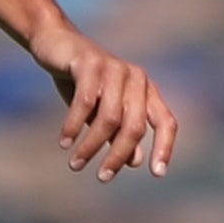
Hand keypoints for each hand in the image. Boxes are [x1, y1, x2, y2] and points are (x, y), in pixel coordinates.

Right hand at [28, 20, 178, 181]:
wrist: (57, 45)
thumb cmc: (83, 82)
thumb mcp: (103, 111)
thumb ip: (120, 133)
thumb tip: (136, 161)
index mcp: (147, 90)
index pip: (166, 122)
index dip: (165, 147)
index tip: (157, 174)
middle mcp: (136, 78)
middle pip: (135, 127)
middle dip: (118, 156)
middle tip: (102, 177)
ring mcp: (114, 68)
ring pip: (109, 118)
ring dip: (91, 146)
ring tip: (76, 164)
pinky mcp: (90, 63)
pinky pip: (85, 102)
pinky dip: (74, 125)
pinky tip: (65, 142)